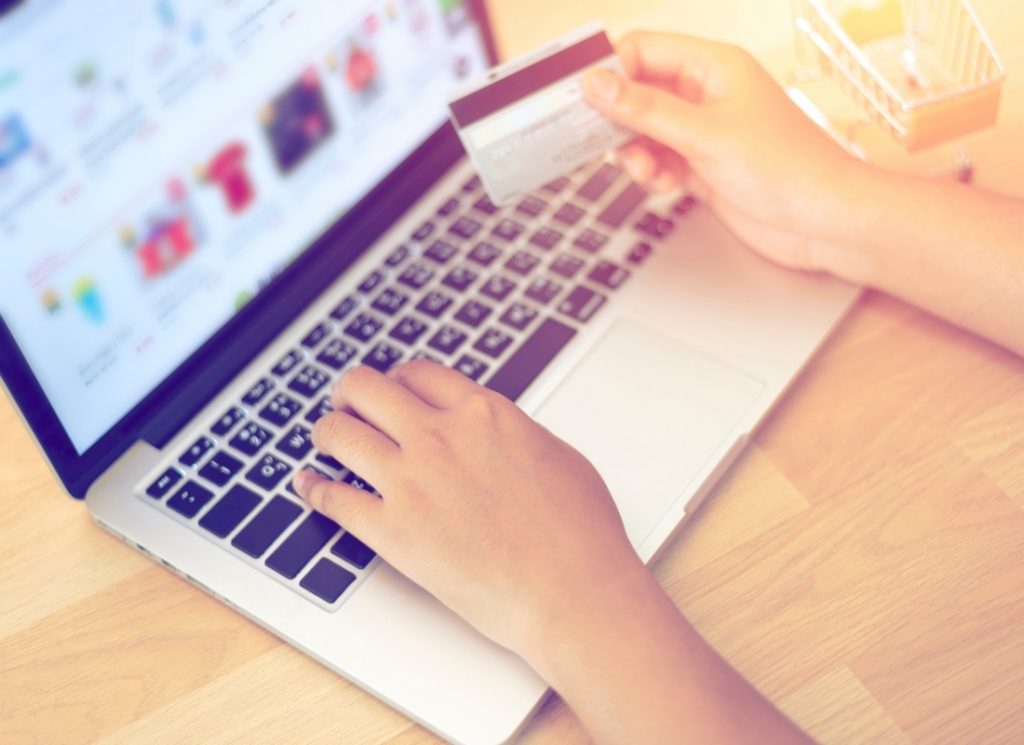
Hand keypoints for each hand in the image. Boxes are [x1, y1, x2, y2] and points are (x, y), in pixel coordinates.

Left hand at [292, 361, 643, 659]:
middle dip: (350, 393)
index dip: (396, 377)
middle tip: (347, 405)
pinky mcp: (392, 532)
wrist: (572, 593)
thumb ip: (512, 431)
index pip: (417, 372)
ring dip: (326, 432)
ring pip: (337, 433)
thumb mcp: (557, 453)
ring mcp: (411, 482)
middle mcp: (441, 437)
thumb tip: (491, 430)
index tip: (391, 388)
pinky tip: (307, 484)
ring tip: (325, 440)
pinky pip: (331, 497)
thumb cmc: (579, 533)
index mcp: (483, 412)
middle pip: (365, 387)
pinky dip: (312, 488)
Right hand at [583, 32, 876, 282]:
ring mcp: (704, 132)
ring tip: (645, 171)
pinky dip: (652, 173)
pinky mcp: (703, 166)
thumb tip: (598, 83)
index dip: (611, 70)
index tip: (583, 97)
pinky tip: (664, 185)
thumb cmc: (789, 168)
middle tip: (599, 140)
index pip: (645, 50)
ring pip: (645, 131)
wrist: (824, 221)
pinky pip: (659, 160)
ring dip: (635, 153)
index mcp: (714, 66)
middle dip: (619, 119)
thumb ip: (645, 109)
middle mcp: (708, 94)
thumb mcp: (704, 134)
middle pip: (640, 92)